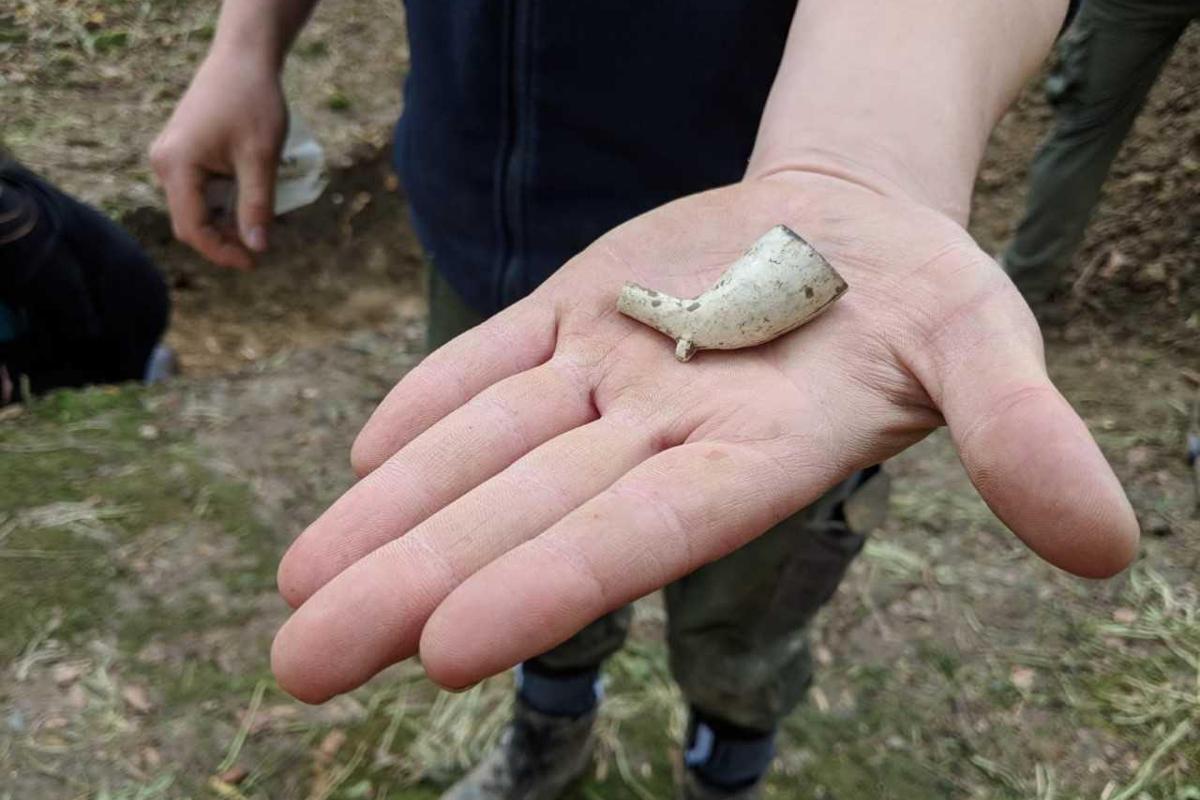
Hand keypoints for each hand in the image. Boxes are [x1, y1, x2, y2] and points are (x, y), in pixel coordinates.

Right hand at [150, 50, 285, 268]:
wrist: (242, 60)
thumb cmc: (253, 103)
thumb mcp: (261, 157)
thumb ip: (257, 204)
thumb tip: (258, 248)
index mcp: (177, 166)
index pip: (192, 228)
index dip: (222, 252)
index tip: (254, 262)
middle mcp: (165, 164)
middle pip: (188, 222)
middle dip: (222, 241)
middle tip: (259, 248)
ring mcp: (170, 158)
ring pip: (192, 208)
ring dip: (222, 223)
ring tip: (257, 226)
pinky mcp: (181, 153)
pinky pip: (196, 191)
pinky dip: (220, 205)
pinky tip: (247, 204)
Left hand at [270, 171, 1137, 702]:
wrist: (847, 218)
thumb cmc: (919, 292)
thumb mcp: (984, 340)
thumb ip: (1019, 436)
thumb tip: (1107, 549)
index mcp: (755, 454)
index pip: (640, 533)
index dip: (550, 584)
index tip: (447, 649)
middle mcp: (663, 430)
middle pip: (523, 515)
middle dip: (410, 586)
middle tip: (301, 667)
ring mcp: (609, 374)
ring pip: (483, 451)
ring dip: (388, 517)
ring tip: (296, 590)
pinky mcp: (579, 315)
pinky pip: (492, 363)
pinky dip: (427, 403)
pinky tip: (363, 457)